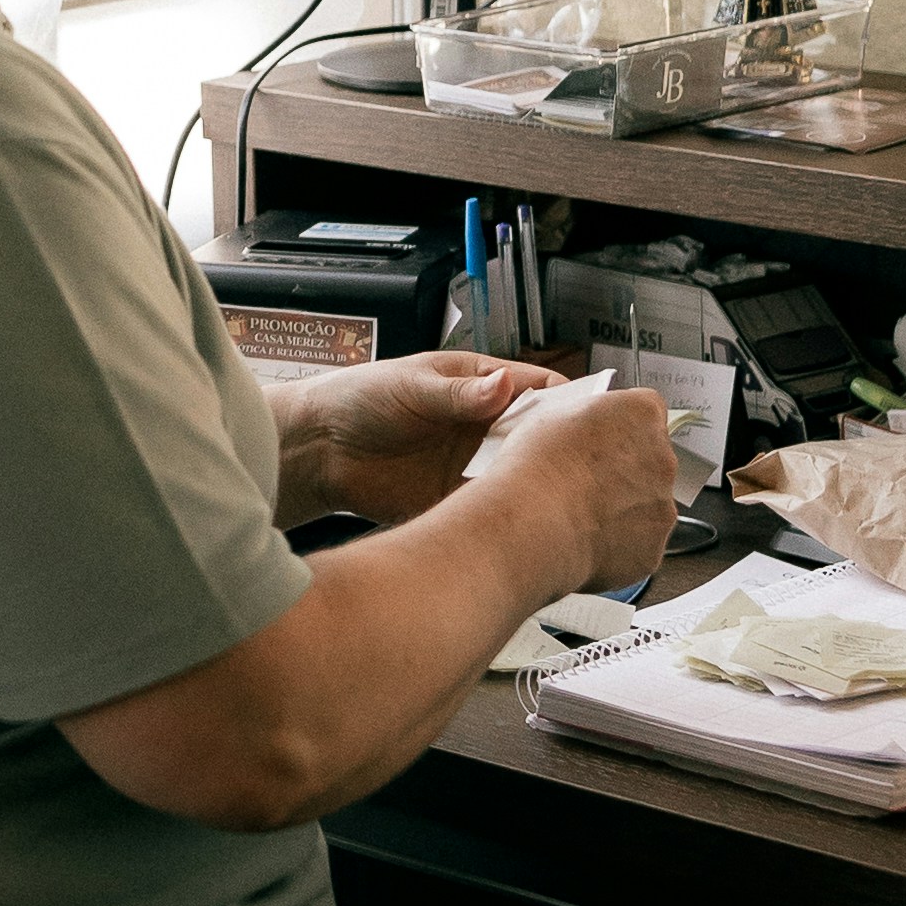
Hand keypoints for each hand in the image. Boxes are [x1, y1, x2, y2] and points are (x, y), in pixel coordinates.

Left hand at [273, 347, 561, 533]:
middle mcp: (486, 425)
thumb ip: (458, 393)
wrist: (318, 448)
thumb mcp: (410, 386)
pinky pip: (490, 508)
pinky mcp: (456, 498)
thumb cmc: (358, 399)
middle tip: (578, 467)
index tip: (587, 420)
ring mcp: (474, 464)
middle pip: (540, 437)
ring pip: (521, 476)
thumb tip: (503, 384)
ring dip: (535, 486)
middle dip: (560, 450)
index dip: (568, 403)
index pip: (540, 390)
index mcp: (481, 384)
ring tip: (555, 498)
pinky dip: (504, 515)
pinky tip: (516, 521)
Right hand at [476, 369, 686, 591]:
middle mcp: (663, 457)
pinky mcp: (653, 545)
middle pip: (651, 459)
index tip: (600, 440)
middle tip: (584, 480)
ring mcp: (662, 504)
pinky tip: (587, 537)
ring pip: (647, 503)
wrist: (532, 523)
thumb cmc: (537, 467)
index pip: (646, 412)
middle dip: (624, 469)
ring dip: (624, 507)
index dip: (620, 427)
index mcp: (643, 413)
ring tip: (580, 512)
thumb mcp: (554, 414)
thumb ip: (590, 418)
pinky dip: (619, 543)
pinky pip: (640, 541)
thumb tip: (587, 428)